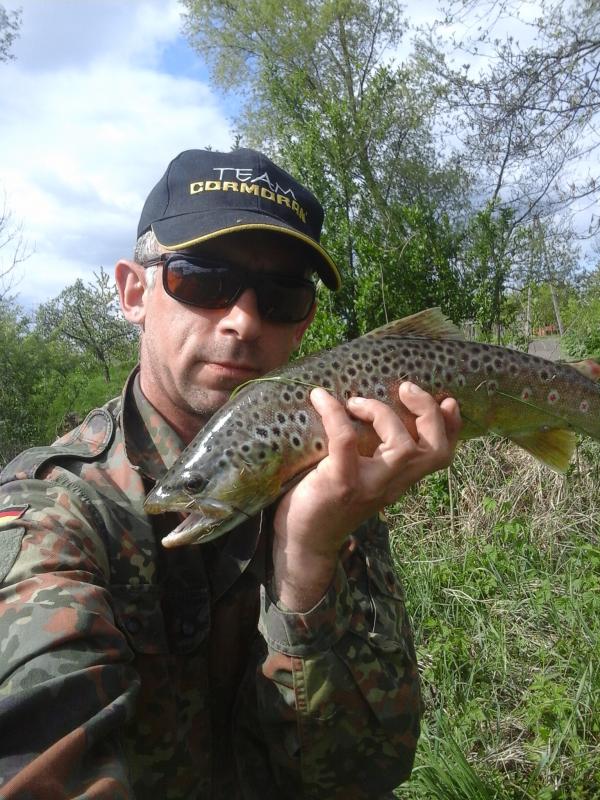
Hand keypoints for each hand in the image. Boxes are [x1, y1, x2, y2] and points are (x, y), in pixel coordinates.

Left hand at [271, 382, 460, 610]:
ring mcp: (369, 486)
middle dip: (428, 413)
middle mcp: (391, 485)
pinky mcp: (341, 484)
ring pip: (402, 448)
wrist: (303, 543)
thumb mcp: (360, 478)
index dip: (452, 427)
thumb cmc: (325, 503)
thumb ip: (374, 456)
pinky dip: (335, 414)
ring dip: (382, 413)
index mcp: (399, 481)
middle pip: (433, 451)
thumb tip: (372, 413)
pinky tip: (320, 398)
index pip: (440, 457)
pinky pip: (346, 441)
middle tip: (405, 388)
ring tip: (355, 402)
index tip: (447, 401)